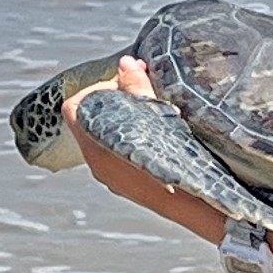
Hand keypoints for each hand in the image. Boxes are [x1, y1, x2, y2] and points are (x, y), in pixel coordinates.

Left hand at [62, 57, 226, 244]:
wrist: (198, 208)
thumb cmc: (178, 164)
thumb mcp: (158, 119)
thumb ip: (137, 89)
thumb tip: (125, 64)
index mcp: (98, 146)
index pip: (74, 107)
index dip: (96, 89)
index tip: (126, 86)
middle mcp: (98, 163)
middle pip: (90, 119)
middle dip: (114, 99)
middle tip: (143, 92)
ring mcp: (110, 175)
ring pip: (105, 134)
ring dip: (124, 117)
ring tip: (152, 110)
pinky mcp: (125, 182)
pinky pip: (117, 150)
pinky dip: (130, 135)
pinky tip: (155, 133)